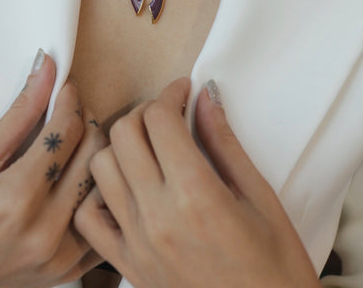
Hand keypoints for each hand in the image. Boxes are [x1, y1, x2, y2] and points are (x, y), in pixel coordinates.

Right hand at [0, 53, 107, 287]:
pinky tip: (79, 181)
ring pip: (104, 185)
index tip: (66, 85)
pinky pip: (101, 221)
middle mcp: (46, 229)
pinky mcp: (69, 271)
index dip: (69, 99)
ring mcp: (61, 255)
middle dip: (86, 121)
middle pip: (94, 153)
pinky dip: (95, 195)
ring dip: (96, 155)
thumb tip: (44, 69)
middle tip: (71, 110)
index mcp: (18, 197)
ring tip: (76, 143)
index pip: (67, 130)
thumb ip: (18, 114)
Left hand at [74, 78, 320, 287]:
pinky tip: (125, 188)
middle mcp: (156, 215)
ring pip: (101, 166)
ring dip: (120, 146)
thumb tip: (205, 98)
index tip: (184, 91)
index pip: (159, 118)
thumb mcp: (261, 199)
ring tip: (148, 147)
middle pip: (124, 133)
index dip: (171, 93)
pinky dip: (98, 194)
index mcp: (195, 194)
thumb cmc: (274, 269)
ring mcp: (135, 242)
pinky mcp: (127, 265)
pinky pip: (88, 218)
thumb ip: (225, 143)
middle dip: (145, 111)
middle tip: (169, 115)